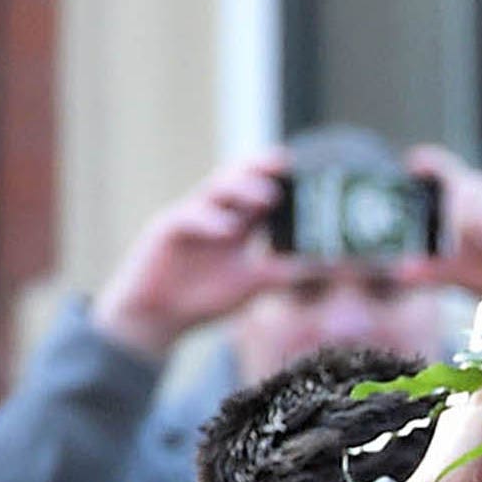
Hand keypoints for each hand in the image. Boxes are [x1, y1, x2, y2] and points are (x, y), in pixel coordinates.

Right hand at [91, 151, 293, 358]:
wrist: (158, 318)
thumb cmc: (202, 297)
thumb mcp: (251, 285)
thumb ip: (281, 274)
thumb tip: (323, 268)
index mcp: (235, 224)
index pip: (258, 193)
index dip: (278, 178)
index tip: (304, 168)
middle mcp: (213, 215)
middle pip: (235, 180)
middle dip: (258, 169)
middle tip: (284, 162)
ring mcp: (188, 220)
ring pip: (212, 192)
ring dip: (240, 190)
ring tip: (268, 196)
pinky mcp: (165, 232)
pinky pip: (187, 219)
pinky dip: (208, 222)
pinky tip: (228, 230)